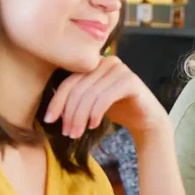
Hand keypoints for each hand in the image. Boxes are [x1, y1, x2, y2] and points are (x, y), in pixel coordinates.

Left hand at [44, 56, 168, 140]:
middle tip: (67, 133)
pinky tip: (93, 126)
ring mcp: (120, 69)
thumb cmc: (117, 109)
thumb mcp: (91, 101)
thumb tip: (48, 106)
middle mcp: (106, 61)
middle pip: (78, 89)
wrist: (146, 118)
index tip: (49, 121)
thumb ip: (75, 96)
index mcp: (94, 63)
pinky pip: (104, 98)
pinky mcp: (130, 80)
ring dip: (80, 118)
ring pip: (89, 95)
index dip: (56, 102)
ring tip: (77, 134)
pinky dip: (95, 113)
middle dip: (69, 114)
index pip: (69, 81)